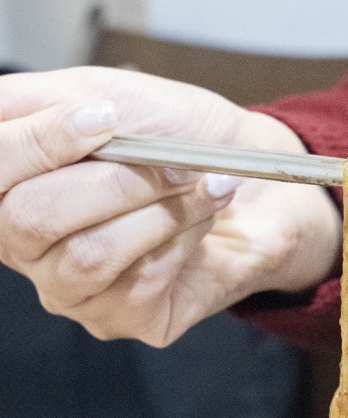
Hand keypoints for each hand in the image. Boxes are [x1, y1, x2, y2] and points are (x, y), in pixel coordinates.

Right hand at [0, 66, 340, 345]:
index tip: (104, 118)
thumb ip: (38, 103)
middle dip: (114, 182)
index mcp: (10, 186)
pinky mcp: (126, 321)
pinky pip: (140, 281)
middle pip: (31, 220)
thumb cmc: (178, 139)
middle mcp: (29, 248)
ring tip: (195, 188)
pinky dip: (181, 239)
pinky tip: (201, 223)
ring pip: (90, 255)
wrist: (254, 183)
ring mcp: (74, 291)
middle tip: (171, 163)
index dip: (39, 143)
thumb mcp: (106, 96)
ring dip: (156, 211)